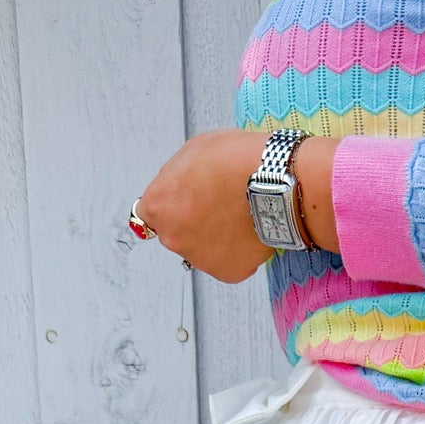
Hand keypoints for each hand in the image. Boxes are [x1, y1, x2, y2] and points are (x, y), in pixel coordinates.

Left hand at [134, 131, 339, 281]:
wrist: (274, 183)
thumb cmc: (236, 160)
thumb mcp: (193, 150)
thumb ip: (177, 176)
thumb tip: (178, 187)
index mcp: (158, 206)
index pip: (150, 213)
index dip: (170, 203)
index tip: (183, 201)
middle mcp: (173, 238)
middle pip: (176, 233)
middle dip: (192, 221)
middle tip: (218, 204)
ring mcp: (200, 259)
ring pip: (202, 249)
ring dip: (215, 236)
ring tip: (238, 215)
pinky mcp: (228, 273)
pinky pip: (228, 261)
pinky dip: (237, 250)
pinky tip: (249, 230)